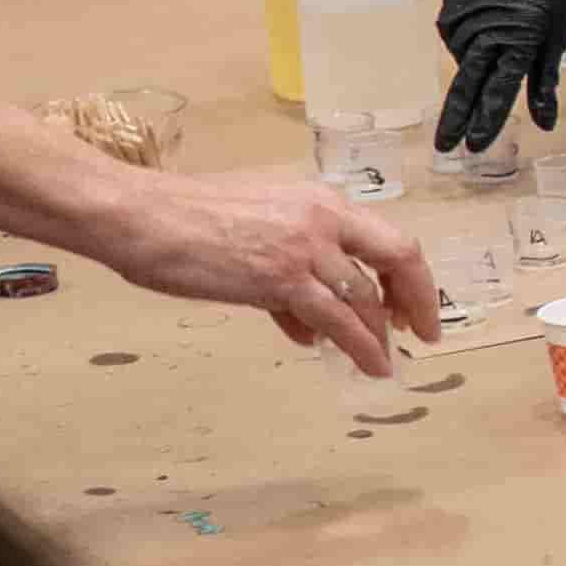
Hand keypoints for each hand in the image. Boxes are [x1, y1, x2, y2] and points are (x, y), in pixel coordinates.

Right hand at [98, 167, 442, 376]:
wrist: (143, 216)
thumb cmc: (185, 220)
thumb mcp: (253, 229)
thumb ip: (289, 271)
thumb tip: (308, 326)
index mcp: (318, 200)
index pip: (384, 235)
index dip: (406, 273)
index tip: (411, 303)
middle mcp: (322, 218)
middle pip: (397, 258)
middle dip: (418, 299)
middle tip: (422, 331)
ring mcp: (304, 248)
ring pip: (365, 297)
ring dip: (381, 334)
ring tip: (387, 362)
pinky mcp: (281, 278)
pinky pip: (336, 320)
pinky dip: (359, 346)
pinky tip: (369, 364)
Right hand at [431, 0, 565, 150]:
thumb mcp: (557, 39)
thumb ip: (544, 82)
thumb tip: (546, 125)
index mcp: (522, 37)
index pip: (498, 88)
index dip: (485, 119)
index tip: (473, 146)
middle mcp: (491, 23)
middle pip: (468, 80)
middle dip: (456, 116)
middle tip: (443, 147)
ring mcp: (469, 6)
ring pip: (460, 54)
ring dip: (470, 64)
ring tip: (493, 45)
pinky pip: (452, 29)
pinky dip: (463, 38)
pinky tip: (479, 31)